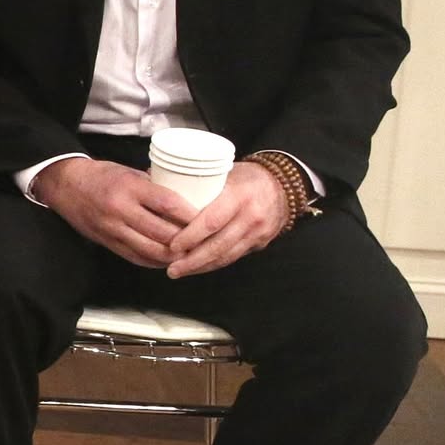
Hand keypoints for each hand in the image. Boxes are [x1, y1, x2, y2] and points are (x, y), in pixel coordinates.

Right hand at [33, 156, 195, 266]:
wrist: (66, 186)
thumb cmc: (101, 176)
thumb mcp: (130, 172)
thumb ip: (154, 188)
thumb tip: (183, 199)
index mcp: (130, 188)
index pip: (168, 204)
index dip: (190, 215)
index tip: (207, 218)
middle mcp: (121, 210)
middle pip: (162, 233)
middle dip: (187, 240)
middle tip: (205, 241)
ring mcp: (113, 229)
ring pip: (151, 250)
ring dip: (173, 256)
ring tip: (190, 254)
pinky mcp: (108, 243)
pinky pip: (136, 258)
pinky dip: (155, 261)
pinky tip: (168, 260)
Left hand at [165, 161, 287, 277]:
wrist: (284, 185)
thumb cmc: (246, 177)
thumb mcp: (226, 173)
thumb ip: (200, 185)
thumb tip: (160, 188)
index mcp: (239, 195)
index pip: (212, 221)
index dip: (190, 236)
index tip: (172, 245)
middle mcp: (251, 215)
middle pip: (218, 245)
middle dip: (192, 260)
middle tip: (171, 268)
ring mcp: (258, 232)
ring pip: (226, 256)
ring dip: (201, 267)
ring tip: (178, 271)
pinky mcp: (260, 243)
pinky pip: (234, 257)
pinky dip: (214, 264)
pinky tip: (198, 267)